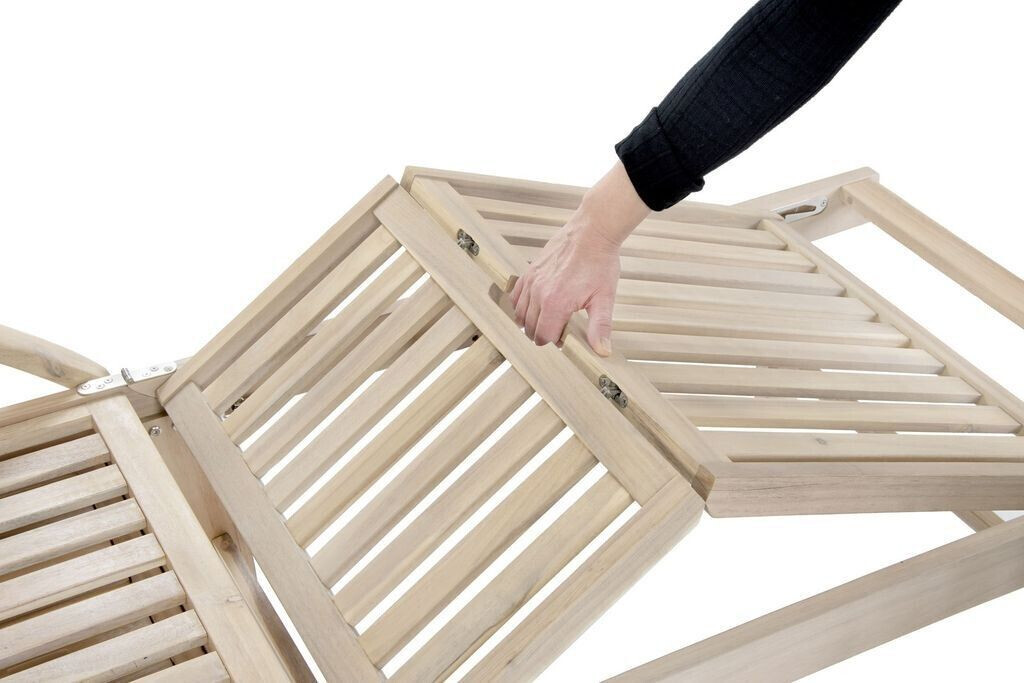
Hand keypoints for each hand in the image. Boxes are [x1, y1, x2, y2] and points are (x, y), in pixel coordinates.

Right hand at [510, 160, 649, 355]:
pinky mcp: (529, 272)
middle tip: (559, 328)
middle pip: (529, 327)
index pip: (543, 336)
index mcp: (556, 304)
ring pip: (520, 314)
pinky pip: (516, 295)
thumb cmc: (600, 263)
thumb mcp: (604, 299)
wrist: (592, 232)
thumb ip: (599, 327)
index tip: (565, 337)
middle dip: (542, 333)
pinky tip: (535, 305)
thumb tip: (601, 351)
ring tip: (548, 318)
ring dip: (531, 321)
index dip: (554, 341)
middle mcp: (539, 294)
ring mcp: (531, 281)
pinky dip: (521, 305)